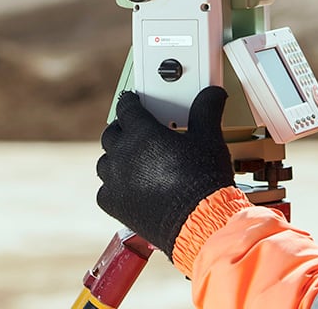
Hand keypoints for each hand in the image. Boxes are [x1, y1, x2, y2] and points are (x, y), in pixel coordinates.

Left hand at [96, 86, 234, 256]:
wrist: (200, 222)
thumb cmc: (203, 180)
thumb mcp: (209, 138)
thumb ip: (206, 111)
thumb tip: (212, 94)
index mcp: (142, 132)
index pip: (126, 106)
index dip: (130, 101)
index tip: (133, 100)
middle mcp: (123, 154)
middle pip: (112, 133)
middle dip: (122, 128)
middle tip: (136, 130)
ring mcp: (116, 180)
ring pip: (105, 161)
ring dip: (116, 157)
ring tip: (132, 159)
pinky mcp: (115, 204)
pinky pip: (105, 190)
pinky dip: (114, 186)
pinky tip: (128, 186)